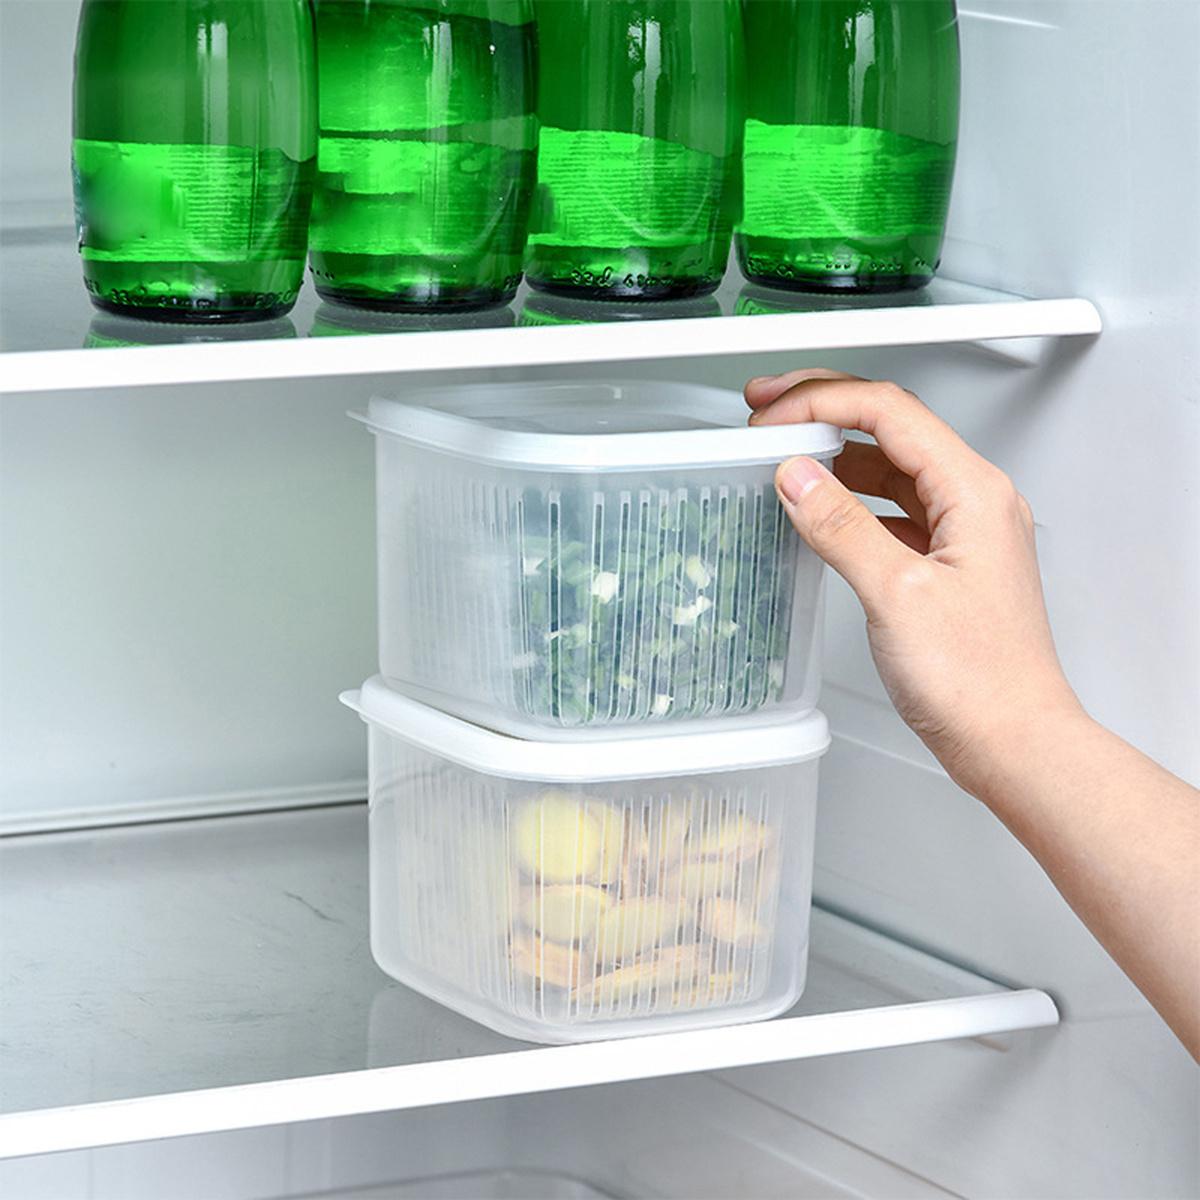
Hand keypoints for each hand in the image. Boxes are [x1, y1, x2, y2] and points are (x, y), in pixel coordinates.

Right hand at [746, 368, 1082, 795]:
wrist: (1012, 742)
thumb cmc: (978, 681)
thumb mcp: (896, 594)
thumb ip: (841, 526)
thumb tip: (796, 474)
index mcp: (974, 492)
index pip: (889, 411)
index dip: (821, 400)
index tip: (769, 414)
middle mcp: (975, 501)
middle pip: (892, 424)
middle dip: (825, 408)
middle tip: (767, 407)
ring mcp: (962, 531)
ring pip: (891, 464)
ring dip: (836, 452)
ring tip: (784, 450)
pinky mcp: (946, 563)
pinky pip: (892, 507)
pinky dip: (850, 498)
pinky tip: (819, 508)